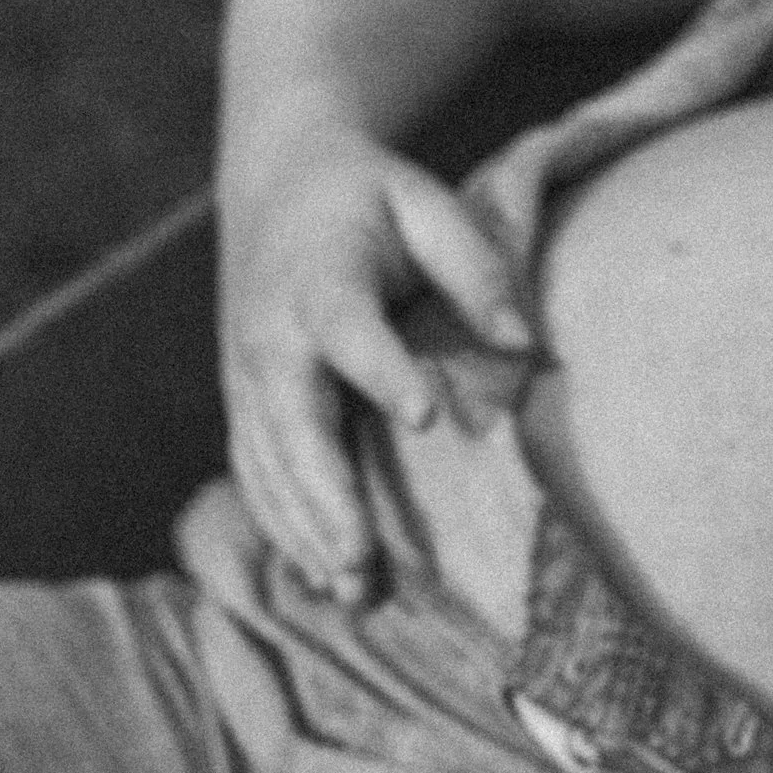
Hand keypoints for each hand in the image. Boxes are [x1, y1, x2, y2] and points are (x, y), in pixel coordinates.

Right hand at [218, 125, 533, 595]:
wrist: (276, 182)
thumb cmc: (369, 196)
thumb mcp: (425, 201)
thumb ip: (475, 265)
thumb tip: (527, 343)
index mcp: (321, 278)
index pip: (349, 329)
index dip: (382, 369)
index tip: (428, 415)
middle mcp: (271, 335)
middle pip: (293, 422)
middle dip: (326, 494)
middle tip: (363, 560)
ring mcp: (248, 376)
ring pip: (268, 463)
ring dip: (304, 529)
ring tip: (351, 591)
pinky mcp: (244, 403)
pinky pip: (255, 471)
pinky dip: (281, 524)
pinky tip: (317, 575)